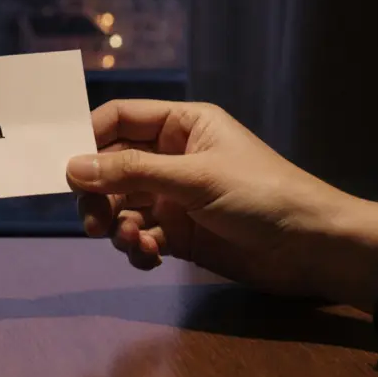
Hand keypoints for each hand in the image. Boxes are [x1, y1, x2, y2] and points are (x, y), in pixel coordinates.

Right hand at [67, 100, 377, 310]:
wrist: (313, 249)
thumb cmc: (262, 195)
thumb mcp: (195, 178)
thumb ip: (131, 172)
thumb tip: (72, 167)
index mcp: (181, 125)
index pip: (119, 119)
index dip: (88, 138)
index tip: (64, 167)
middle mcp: (173, 157)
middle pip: (111, 167)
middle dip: (99, 195)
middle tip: (94, 223)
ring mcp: (175, 197)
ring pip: (121, 206)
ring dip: (118, 226)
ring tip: (133, 243)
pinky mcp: (180, 234)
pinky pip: (140, 236)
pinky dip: (138, 248)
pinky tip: (151, 257)